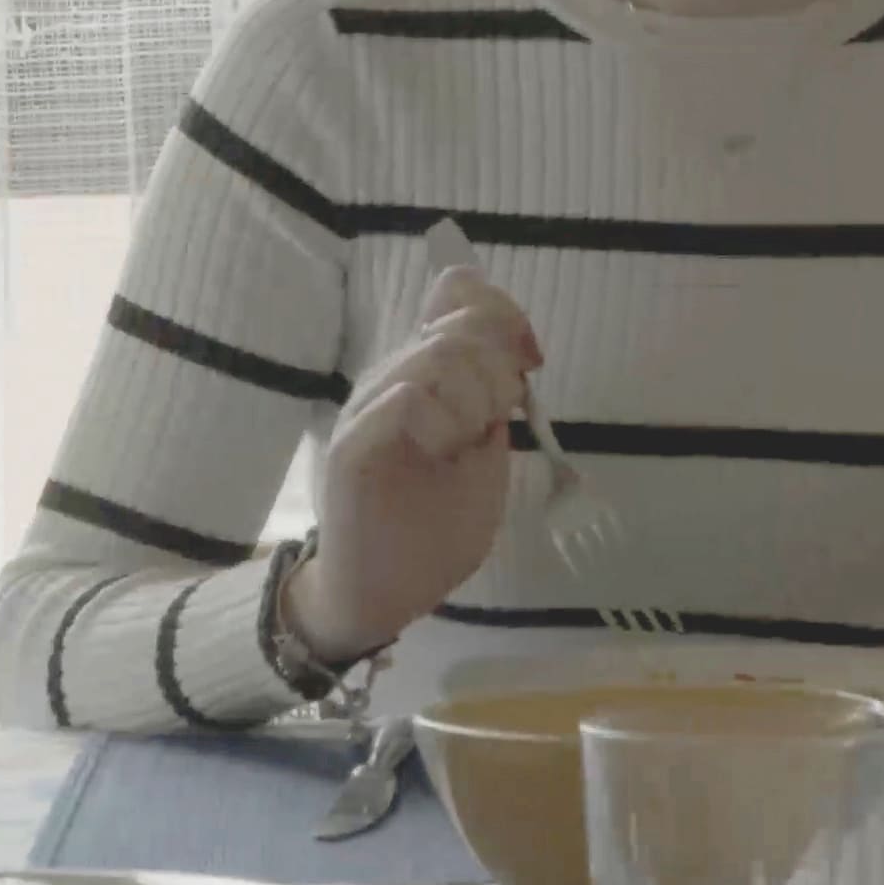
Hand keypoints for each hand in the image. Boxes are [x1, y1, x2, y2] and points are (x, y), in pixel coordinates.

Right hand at [283, 267, 540, 663]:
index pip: (455, 291)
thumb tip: (517, 349)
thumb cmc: (433, 529)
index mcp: (423, 374)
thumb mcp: (485, 455)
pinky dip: (439, 423)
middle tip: (493, 422)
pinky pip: (405, 399)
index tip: (529, 359)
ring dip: (471, 399)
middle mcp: (391, 378)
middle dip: (497, 371)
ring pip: (435, 355)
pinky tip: (440, 455)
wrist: (383, 593)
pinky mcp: (353, 445)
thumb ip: (495, 402)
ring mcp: (368, 408)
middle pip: (457, 325)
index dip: (500, 309)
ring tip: (462, 445)